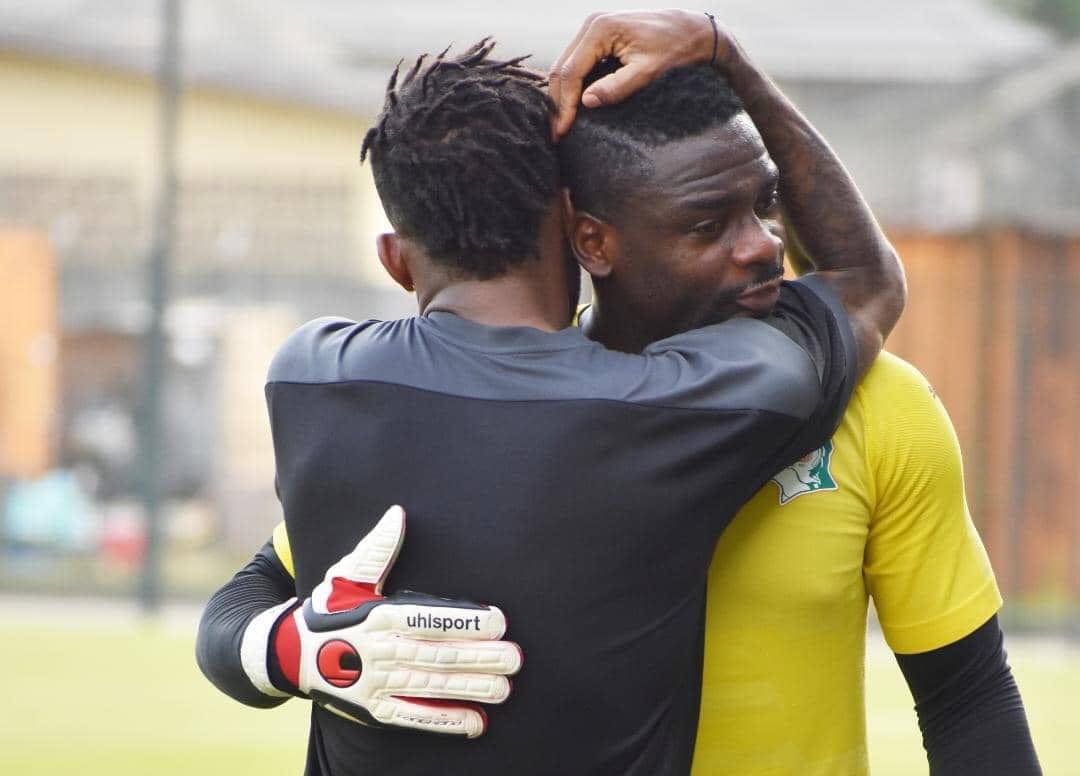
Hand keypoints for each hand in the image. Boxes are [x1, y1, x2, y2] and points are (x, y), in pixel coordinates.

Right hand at [270, 506, 521, 737]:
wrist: (289, 653)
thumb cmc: (329, 609)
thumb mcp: (346, 575)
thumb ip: (376, 548)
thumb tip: (398, 513)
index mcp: (378, 616)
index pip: (426, 620)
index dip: (463, 622)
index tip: (498, 622)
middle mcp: (380, 652)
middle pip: (436, 656)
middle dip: (478, 658)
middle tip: (515, 658)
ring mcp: (378, 683)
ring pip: (430, 686)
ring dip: (469, 688)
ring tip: (504, 687)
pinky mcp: (375, 709)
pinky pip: (413, 717)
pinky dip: (444, 720)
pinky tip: (476, 721)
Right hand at [549, 9, 720, 135]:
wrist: (691, 30)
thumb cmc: (675, 49)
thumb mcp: (647, 72)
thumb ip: (616, 87)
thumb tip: (586, 103)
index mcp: (601, 29)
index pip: (571, 72)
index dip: (564, 104)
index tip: (563, 130)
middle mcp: (592, 24)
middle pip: (561, 68)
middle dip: (558, 101)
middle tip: (557, 132)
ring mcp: (593, 28)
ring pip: (566, 65)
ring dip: (562, 94)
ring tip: (563, 122)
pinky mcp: (599, 35)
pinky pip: (577, 62)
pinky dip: (573, 83)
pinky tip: (574, 104)